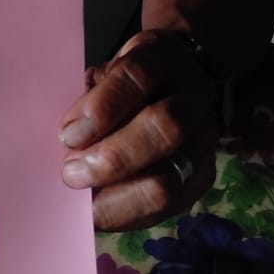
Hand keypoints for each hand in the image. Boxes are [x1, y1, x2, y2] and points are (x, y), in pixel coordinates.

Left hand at [58, 30, 219, 231]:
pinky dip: (129, 215)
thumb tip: (69, 140)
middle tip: (72, 173)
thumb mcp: (107, 73)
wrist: (176, 84)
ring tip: (83, 201)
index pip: (138, 76)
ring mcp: (205, 140)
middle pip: (164, 128)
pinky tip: (100, 214)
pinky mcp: (203, 177)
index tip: (68, 134)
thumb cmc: (127, 81)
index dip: (103, 107)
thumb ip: (91, 99)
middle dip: (113, 157)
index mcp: (163, 59)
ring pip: (172, 177)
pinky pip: (169, 206)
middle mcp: (194, 96)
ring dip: (119, 196)